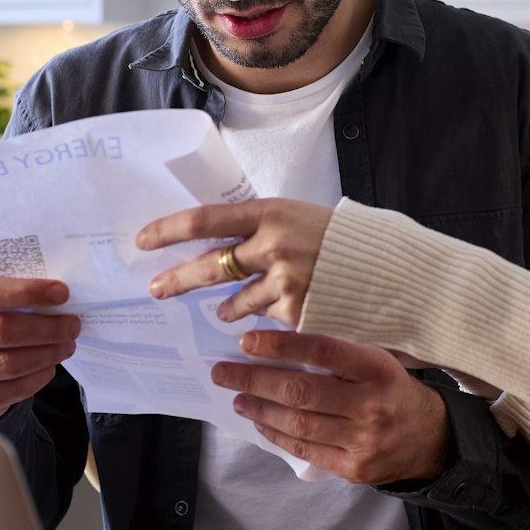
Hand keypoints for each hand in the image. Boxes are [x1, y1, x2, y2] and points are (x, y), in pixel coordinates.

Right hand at [0, 277, 79, 424]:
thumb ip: (14, 297)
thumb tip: (60, 296)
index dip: (27, 292)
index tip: (62, 293)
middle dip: (44, 328)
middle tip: (72, 325)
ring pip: (5, 364)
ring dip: (45, 354)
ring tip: (66, 346)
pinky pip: (6, 392)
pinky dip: (35, 380)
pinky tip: (48, 369)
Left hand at [137, 198, 332, 325]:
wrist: (385, 265)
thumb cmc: (336, 237)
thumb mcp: (295, 215)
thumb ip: (257, 227)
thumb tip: (213, 241)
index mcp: (269, 213)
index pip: (205, 220)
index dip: (168, 230)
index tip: (143, 240)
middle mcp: (272, 246)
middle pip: (209, 266)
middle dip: (177, 280)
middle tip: (156, 289)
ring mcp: (284, 281)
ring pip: (236, 301)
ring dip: (226, 308)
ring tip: (222, 312)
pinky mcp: (296, 311)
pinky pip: (266, 317)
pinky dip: (266, 316)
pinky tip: (277, 311)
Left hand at [211, 329, 452, 485]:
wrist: (432, 439)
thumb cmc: (394, 390)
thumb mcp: (379, 362)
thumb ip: (339, 354)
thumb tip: (279, 344)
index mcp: (378, 370)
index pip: (323, 353)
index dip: (281, 346)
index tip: (247, 341)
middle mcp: (372, 405)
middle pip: (301, 393)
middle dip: (254, 380)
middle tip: (223, 372)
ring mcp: (363, 441)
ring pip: (298, 424)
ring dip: (260, 409)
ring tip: (238, 398)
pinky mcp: (354, 469)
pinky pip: (305, 450)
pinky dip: (277, 435)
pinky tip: (261, 422)